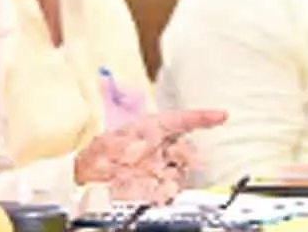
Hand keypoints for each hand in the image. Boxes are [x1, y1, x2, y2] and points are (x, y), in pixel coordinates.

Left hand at [74, 109, 226, 203]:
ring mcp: (161, 169)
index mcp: (150, 129)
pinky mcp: (158, 188)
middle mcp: (160, 149)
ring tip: (155, 180)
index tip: (221, 115)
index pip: (181, 120)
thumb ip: (122, 146)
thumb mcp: (106, 144)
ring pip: (181, 172)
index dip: (201, 118)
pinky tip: (152, 192)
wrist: (86, 181)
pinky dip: (165, 192)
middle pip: (186, 149)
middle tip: (182, 160)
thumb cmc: (97, 155)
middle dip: (188, 155)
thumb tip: (142, 148)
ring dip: (173, 177)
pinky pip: (170, 190)